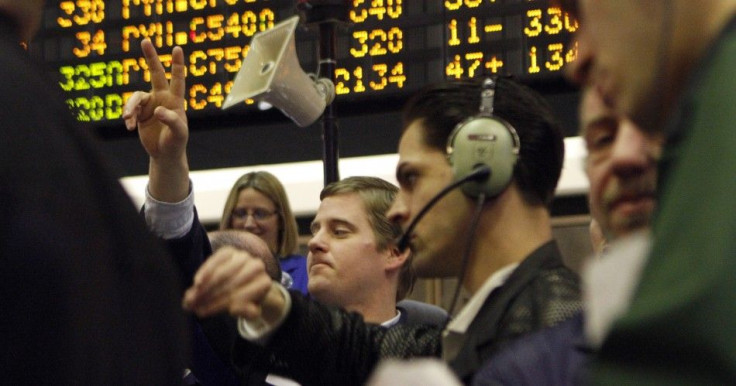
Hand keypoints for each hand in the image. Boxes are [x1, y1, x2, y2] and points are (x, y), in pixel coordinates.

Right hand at [122, 39, 188, 201]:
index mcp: (175, 101)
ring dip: (130, 107)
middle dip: (151, 57)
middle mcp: (162, 98)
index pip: (178, 79)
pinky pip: (130, 110)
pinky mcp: (139, 113)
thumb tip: (158, 110)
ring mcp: (150, 104)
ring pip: (135, 97)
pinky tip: (129, 127)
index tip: (177, 48)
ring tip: (128, 119)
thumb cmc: (176, 142)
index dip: (177, 64)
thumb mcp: (179, 133)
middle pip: (156, 74)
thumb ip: (171, 121)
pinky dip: (128, 117)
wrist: (165, 153)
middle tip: (145, 40)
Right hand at [183, 247, 277, 319]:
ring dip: (205, 287)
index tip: (205, 313)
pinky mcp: (230, 251)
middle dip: (209, 297)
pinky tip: (196, 282)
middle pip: (230, 285)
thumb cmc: (247, 299)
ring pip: (222, 273)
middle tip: (193, 307)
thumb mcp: (250, 311)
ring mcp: (244, 256)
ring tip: (192, 298)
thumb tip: (234, 308)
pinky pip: (216, 260)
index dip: (220, 305)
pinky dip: (205, 271)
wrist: (247, 282)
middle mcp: (257, 266)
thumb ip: (247, 312)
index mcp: (264, 283)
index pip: (241, 296)